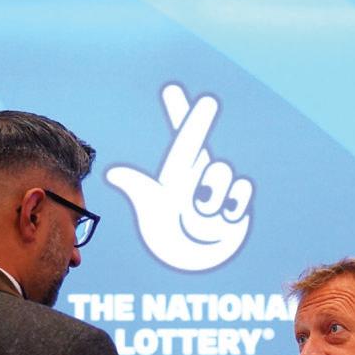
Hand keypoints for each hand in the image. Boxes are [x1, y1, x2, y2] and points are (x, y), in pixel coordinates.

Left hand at [105, 84, 252, 271]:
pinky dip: (231, 207)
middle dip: (200, 136)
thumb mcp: (154, 210)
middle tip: (203, 121)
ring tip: (200, 217)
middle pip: (204, 154)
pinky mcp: (235, 208)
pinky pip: (240, 192)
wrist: (193, 266)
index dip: (178, 113)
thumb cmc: (169, 239)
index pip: (179, 140)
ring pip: (224, 173)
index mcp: (176, 176)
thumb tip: (114, 173)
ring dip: (212, 196)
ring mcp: (217, 194)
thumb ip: (140, 187)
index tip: (174, 89)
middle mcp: (196, 181)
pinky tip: (223, 220)